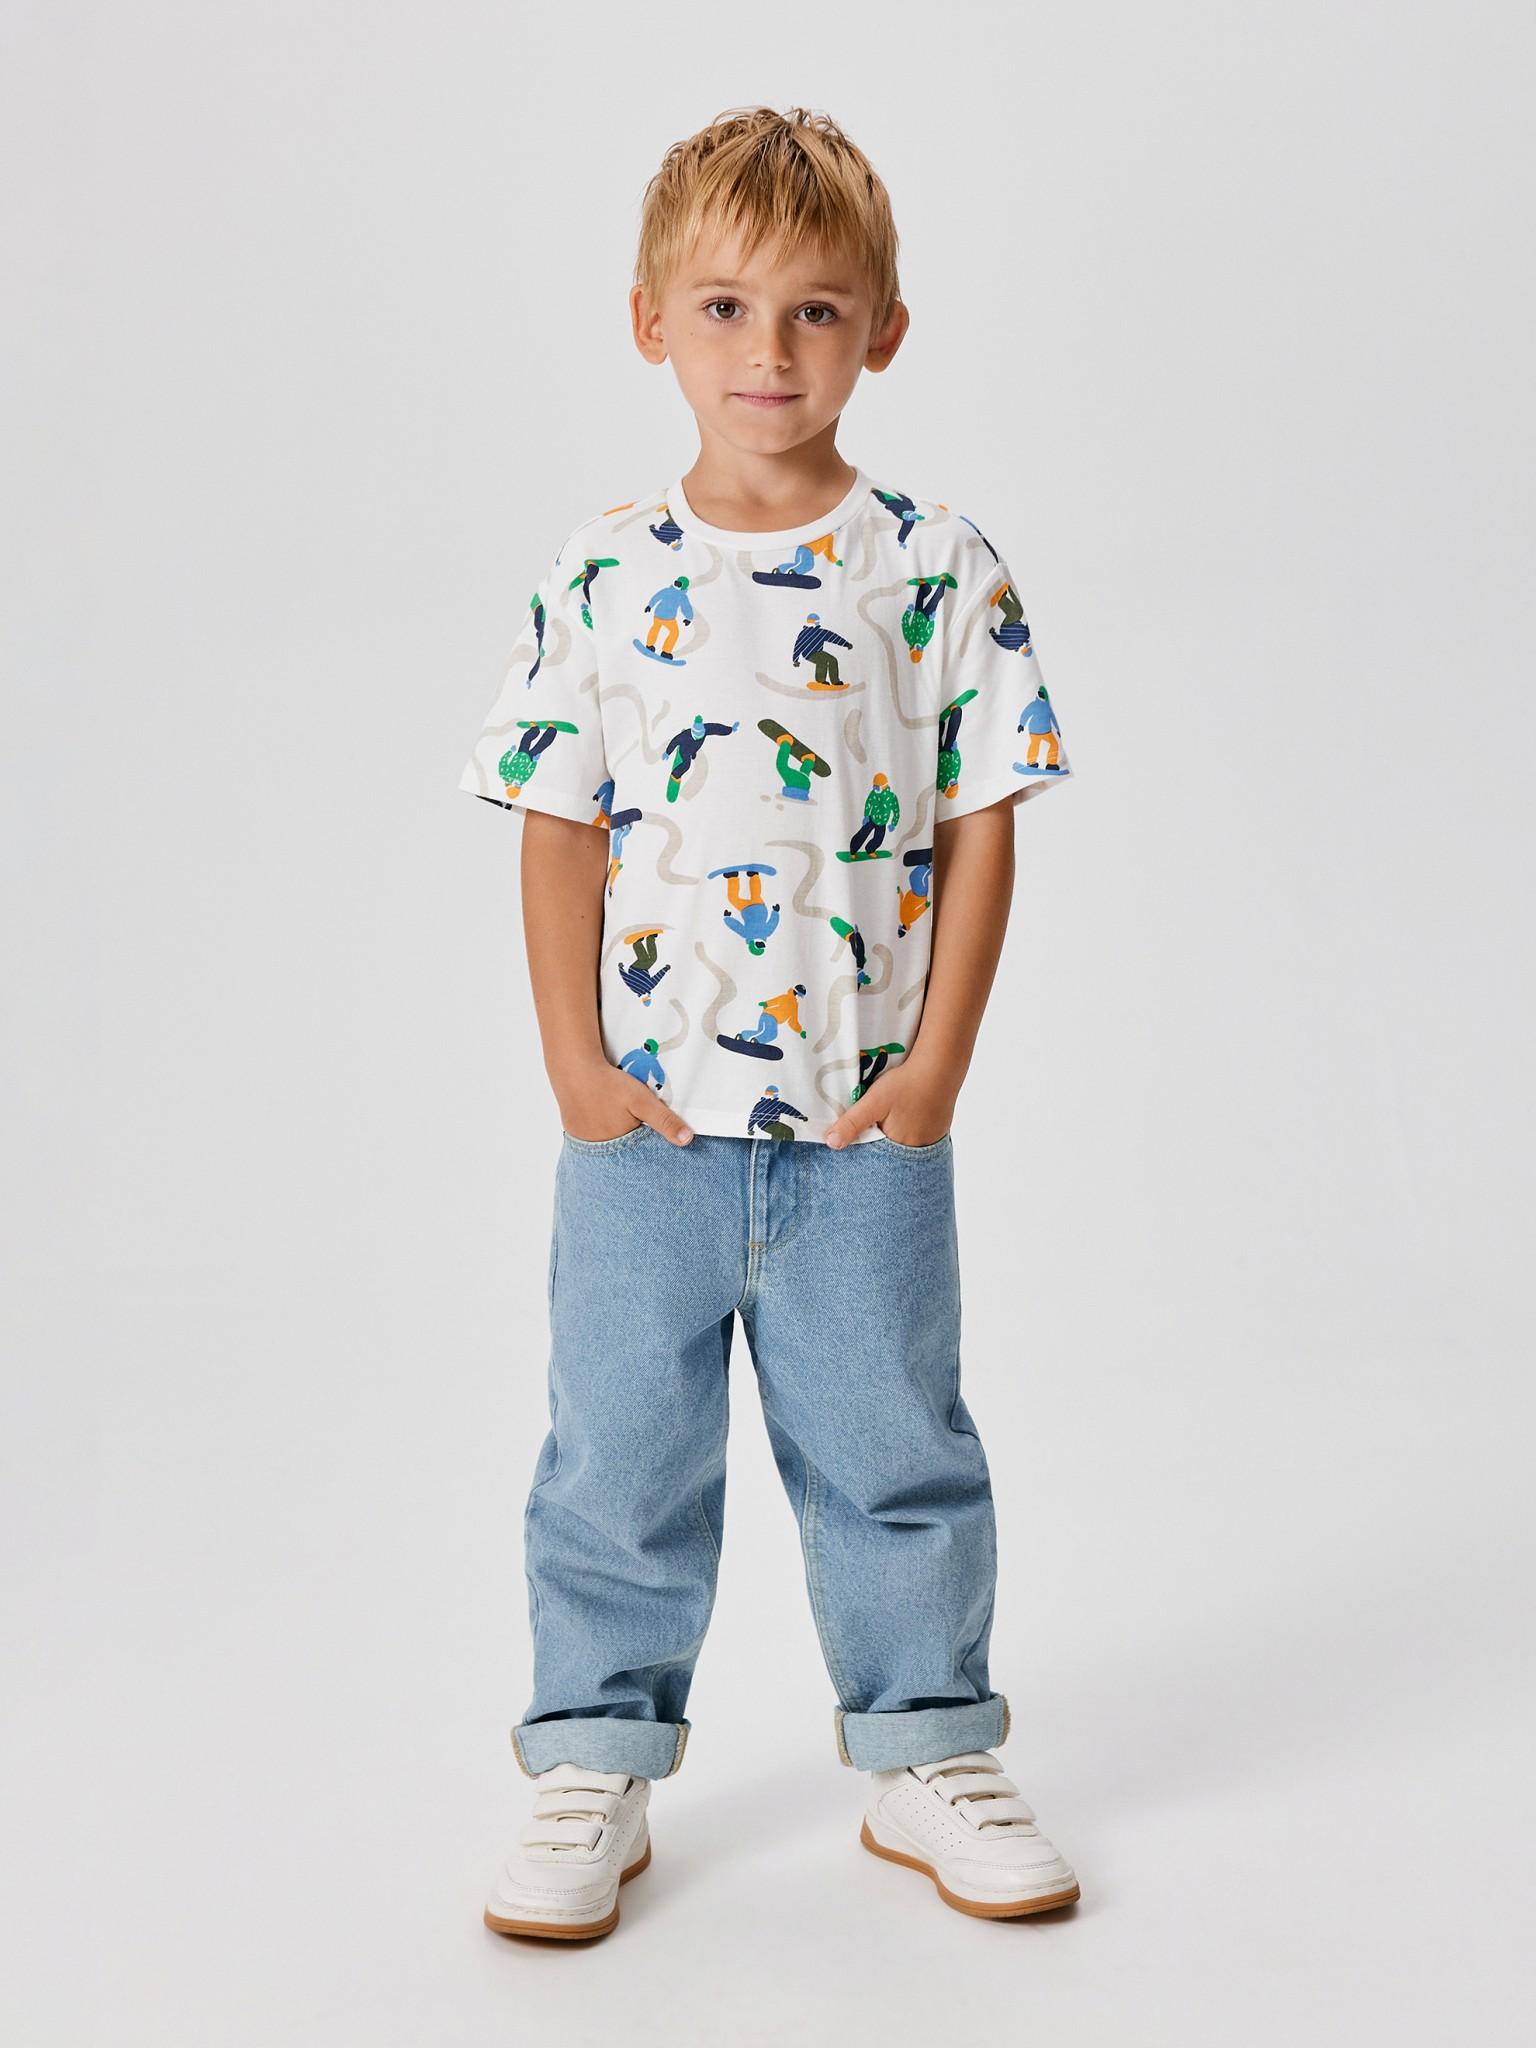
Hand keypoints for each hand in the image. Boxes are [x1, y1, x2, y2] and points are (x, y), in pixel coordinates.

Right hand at [551, 1055, 693, 1145]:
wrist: (573, 1070)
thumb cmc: (608, 1085)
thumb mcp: (642, 1101)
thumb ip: (664, 1121)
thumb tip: (687, 1141)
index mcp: (619, 1148)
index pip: (642, 1158)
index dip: (652, 1149)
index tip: (660, 1143)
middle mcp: (600, 1151)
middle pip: (625, 1153)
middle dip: (636, 1146)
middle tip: (636, 1124)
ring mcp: (585, 1144)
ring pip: (610, 1146)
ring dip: (619, 1139)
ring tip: (621, 1120)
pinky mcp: (575, 1133)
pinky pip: (595, 1139)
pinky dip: (603, 1133)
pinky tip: (605, 1118)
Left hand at [823, 1059, 956, 1149]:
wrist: (941, 1066)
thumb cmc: (906, 1084)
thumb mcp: (873, 1102)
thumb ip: (852, 1123)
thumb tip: (831, 1144)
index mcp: (899, 1150)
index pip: (875, 1159)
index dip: (863, 1150)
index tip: (855, 1138)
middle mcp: (918, 1152)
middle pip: (890, 1154)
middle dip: (878, 1144)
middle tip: (873, 1124)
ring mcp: (931, 1142)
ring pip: (903, 1146)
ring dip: (892, 1137)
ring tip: (889, 1118)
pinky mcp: (938, 1130)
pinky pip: (917, 1136)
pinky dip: (907, 1130)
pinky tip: (904, 1115)